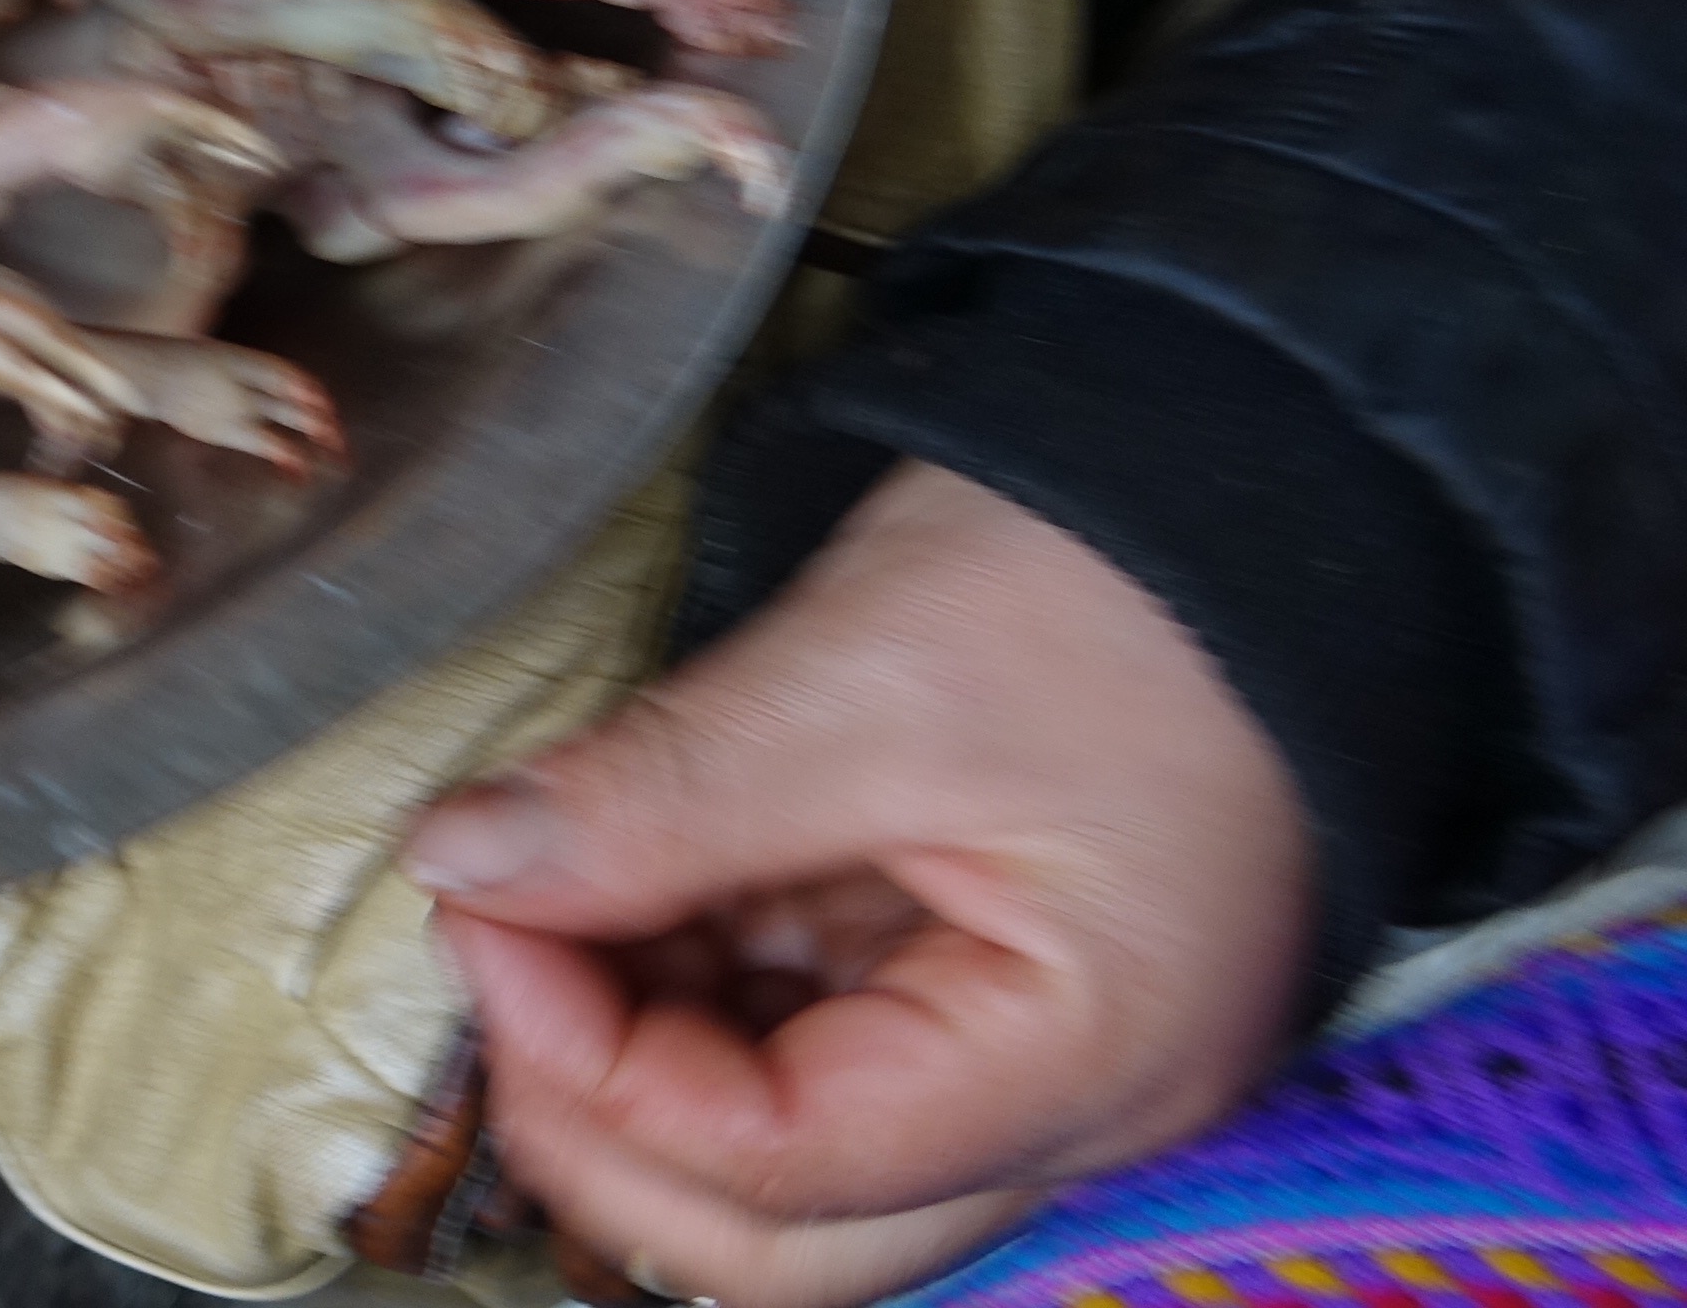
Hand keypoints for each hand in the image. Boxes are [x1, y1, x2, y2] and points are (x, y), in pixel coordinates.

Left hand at [406, 461, 1312, 1305]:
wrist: (1254, 483)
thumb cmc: (1118, 583)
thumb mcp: (867, 676)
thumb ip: (659, 796)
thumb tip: (462, 866)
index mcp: (1084, 1063)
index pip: (788, 1168)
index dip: (598, 1068)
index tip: (486, 918)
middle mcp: (1069, 1111)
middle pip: (786, 1232)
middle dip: (601, 1113)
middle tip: (493, 943)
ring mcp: (1022, 1057)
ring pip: (781, 1156)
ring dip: (632, 1053)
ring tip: (546, 897)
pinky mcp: (973, 986)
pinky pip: (807, 1050)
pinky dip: (687, 991)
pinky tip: (616, 886)